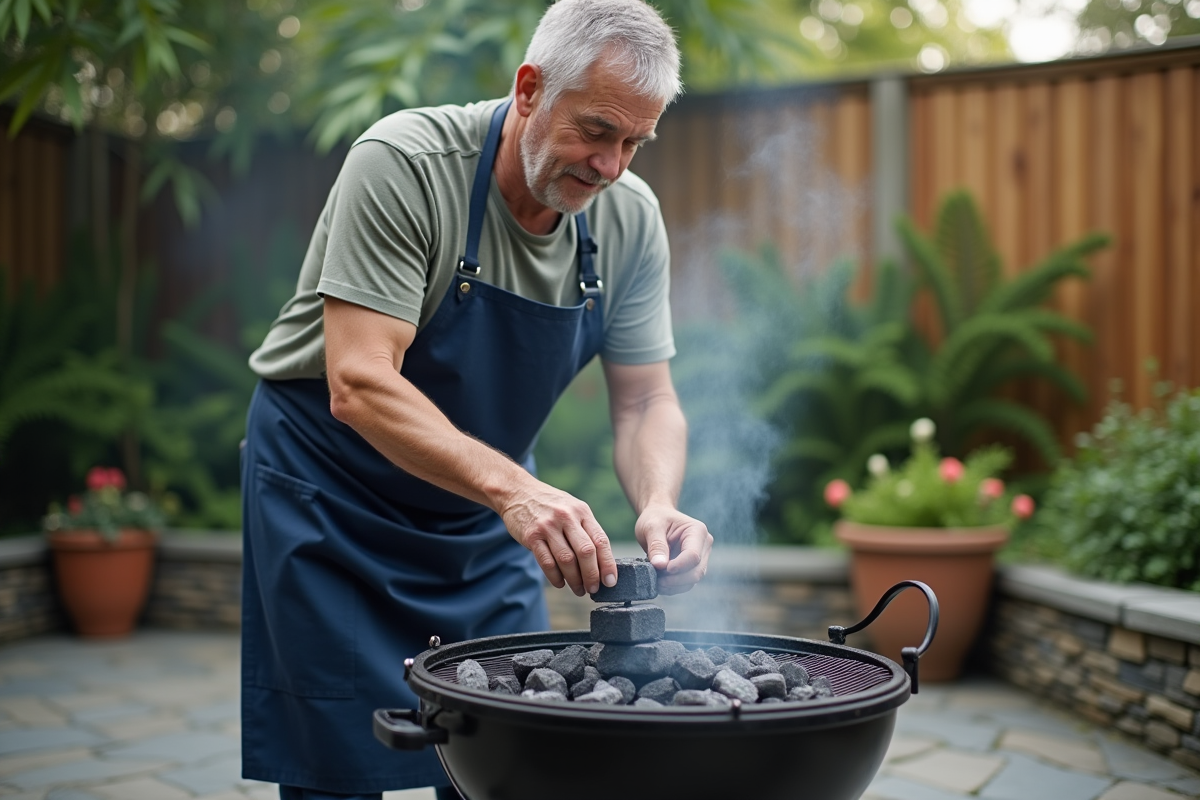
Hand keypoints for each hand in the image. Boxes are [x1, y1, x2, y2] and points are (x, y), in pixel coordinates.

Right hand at [499, 482, 617, 596]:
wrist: (518, 491)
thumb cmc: (551, 505)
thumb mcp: (573, 509)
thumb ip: (586, 530)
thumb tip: (602, 563)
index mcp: (582, 511)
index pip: (601, 540)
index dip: (608, 564)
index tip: (610, 582)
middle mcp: (566, 517)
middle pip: (585, 552)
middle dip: (592, 576)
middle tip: (593, 589)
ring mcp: (548, 526)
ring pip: (566, 560)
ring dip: (574, 580)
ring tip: (579, 590)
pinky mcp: (531, 536)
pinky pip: (547, 562)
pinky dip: (555, 577)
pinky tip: (560, 583)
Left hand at [634, 503, 712, 594]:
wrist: (657, 517)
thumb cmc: (656, 518)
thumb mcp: (651, 526)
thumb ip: (656, 545)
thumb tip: (660, 565)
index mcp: (697, 531)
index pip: (693, 556)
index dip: (678, 566)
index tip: (660, 568)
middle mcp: (704, 545)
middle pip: (696, 571)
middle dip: (675, 579)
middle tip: (656, 580)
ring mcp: (701, 557)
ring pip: (693, 580)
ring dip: (674, 585)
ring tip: (656, 581)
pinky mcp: (693, 567)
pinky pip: (687, 583)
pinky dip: (674, 587)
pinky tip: (660, 583)